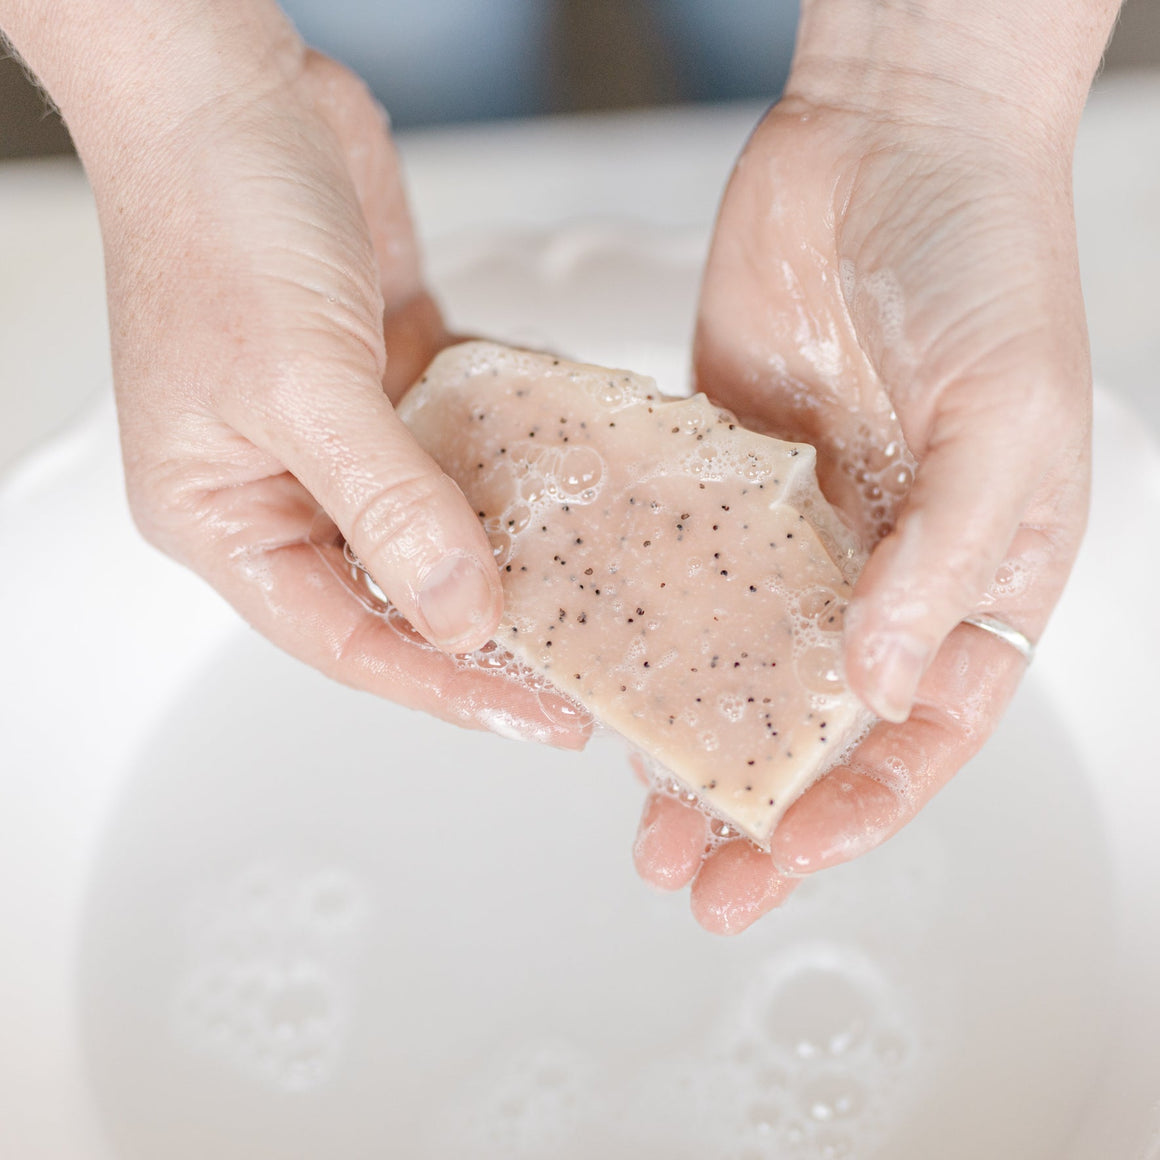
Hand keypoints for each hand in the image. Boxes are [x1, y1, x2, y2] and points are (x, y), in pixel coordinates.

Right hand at [29, 12, 587, 744]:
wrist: (232, 93)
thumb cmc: (215, 221)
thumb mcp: (299, 384)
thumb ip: (386, 503)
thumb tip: (456, 607)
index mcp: (226, 517)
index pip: (344, 638)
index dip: (442, 684)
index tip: (533, 714)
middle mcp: (287, 489)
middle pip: (397, 593)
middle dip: (486, 630)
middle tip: (582, 669)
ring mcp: (347, 437)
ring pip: (439, 524)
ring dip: (510, 549)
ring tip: (597, 592)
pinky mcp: (396, 383)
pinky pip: (467, 445)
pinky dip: (517, 459)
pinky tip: (577, 483)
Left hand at [632, 0, 1116, 930]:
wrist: (883, 145)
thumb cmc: (980, 261)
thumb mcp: (1003, 418)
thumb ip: (945, 557)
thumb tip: (880, 680)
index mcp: (973, 573)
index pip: (925, 728)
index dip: (863, 806)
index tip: (791, 854)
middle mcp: (881, 566)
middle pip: (820, 721)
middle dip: (762, 806)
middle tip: (694, 874)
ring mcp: (792, 528)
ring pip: (739, 665)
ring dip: (692, 738)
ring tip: (637, 809)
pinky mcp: (717, 480)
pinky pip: (677, 573)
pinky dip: (646, 629)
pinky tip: (605, 675)